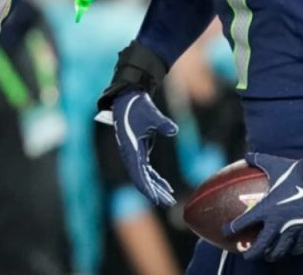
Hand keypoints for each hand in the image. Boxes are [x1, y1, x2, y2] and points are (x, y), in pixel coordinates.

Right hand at [108, 91, 178, 206]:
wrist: (129, 98)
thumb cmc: (138, 106)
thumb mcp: (151, 114)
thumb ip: (162, 123)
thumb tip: (173, 130)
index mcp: (130, 150)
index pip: (138, 174)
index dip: (147, 188)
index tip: (156, 200)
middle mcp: (130, 155)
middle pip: (142, 180)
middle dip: (155, 193)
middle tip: (170, 203)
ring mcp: (134, 154)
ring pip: (145, 177)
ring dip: (157, 188)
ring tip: (170, 200)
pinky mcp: (139, 152)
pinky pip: (148, 171)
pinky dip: (157, 179)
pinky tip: (167, 187)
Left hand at [224, 153, 302, 261]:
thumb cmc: (294, 171)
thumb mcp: (273, 164)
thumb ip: (257, 160)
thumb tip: (247, 155)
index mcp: (266, 207)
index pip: (244, 223)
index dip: (232, 229)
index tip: (226, 231)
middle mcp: (277, 221)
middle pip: (261, 246)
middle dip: (252, 253)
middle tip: (247, 255)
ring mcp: (292, 228)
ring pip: (279, 250)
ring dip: (272, 255)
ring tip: (268, 255)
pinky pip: (298, 247)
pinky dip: (292, 250)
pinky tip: (290, 249)